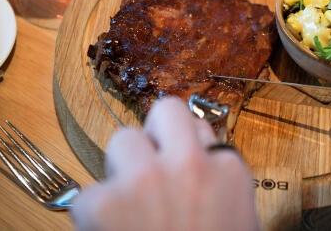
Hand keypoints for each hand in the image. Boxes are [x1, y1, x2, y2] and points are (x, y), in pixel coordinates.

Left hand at [72, 98, 258, 230]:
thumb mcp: (240, 218)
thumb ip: (222, 183)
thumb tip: (204, 161)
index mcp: (227, 170)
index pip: (202, 131)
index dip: (189, 149)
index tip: (182, 164)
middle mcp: (188, 163)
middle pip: (166, 111)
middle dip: (157, 132)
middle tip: (152, 159)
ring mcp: (143, 179)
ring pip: (123, 138)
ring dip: (124, 166)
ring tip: (128, 200)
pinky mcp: (101, 203)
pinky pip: (90, 192)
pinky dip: (96, 213)